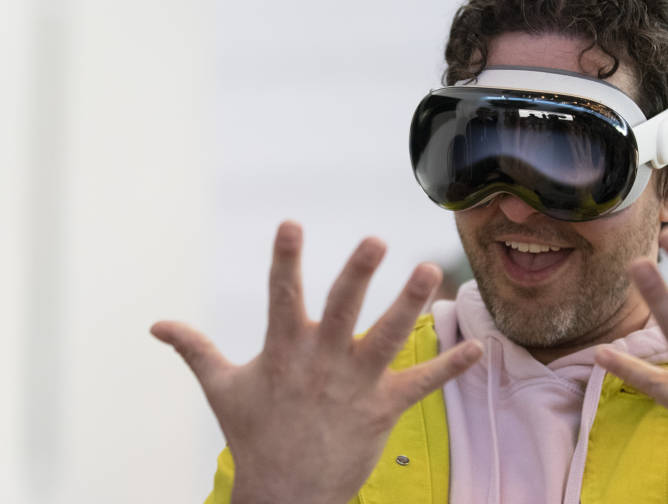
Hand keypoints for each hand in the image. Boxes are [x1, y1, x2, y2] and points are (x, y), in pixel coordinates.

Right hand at [151, 222, 482, 503]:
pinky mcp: (383, 409)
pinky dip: (451, 365)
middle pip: (343, 310)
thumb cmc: (254, 436)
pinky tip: (478, 345)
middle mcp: (322, 362)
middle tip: (376, 241)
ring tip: (430, 269)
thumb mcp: (221, 389)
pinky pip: (422, 383)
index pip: (282, 296)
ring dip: (411, 305)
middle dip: (358, 275)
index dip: (287, 259)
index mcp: (283, 350)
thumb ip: (195, 349)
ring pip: (388, 338)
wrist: (286, 495)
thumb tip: (155, 324)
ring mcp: (355, 385)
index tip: (292, 223)